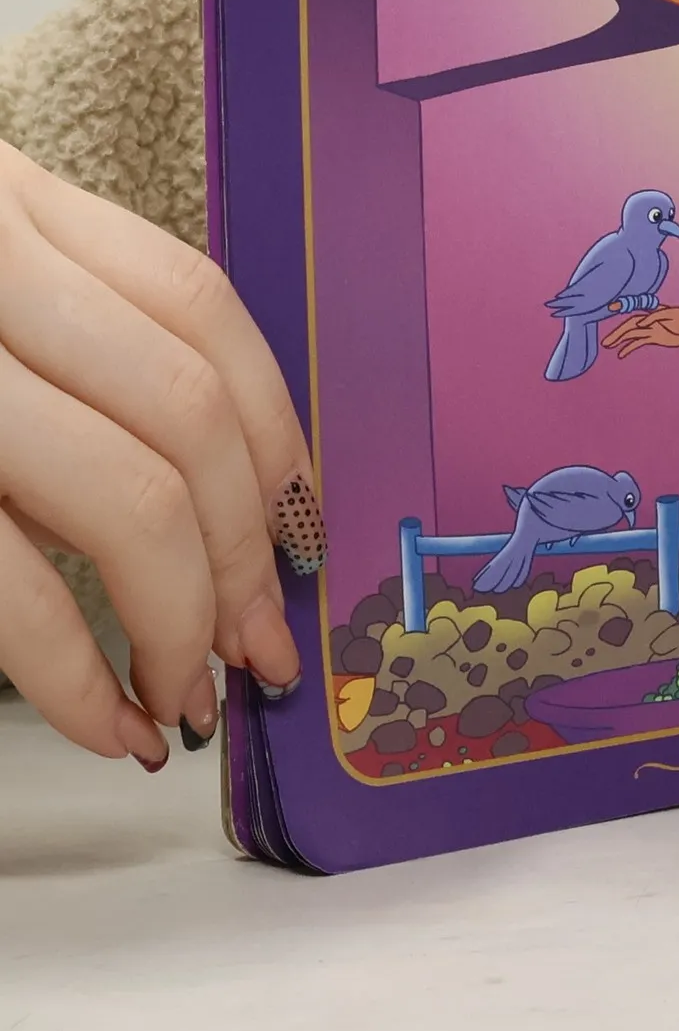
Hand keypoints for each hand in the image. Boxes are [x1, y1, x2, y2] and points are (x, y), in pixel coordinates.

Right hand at [0, 143, 309, 769]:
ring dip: (182, 623)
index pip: (202, 307)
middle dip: (248, 553)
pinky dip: (77, 677)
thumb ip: (53, 338)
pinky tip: (106, 723)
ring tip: (187, 694)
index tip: (299, 523)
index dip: (276, 429)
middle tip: (260, 644)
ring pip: (125, 499)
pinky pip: (8, 587)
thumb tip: (226, 495)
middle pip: (187, 416)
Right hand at [607, 303, 678, 354]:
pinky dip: (629, 348)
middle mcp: (647, 320)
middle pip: (628, 326)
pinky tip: (621, 354)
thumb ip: (654, 316)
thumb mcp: (669, 313)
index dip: (621, 307)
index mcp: (649, 310)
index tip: (610, 308)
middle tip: (605, 342)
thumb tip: (640, 324)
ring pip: (631, 335)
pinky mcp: (654, 338)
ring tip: (608, 346)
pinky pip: (639, 342)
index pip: (631, 308)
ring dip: (619, 340)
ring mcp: (649, 329)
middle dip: (616, 333)